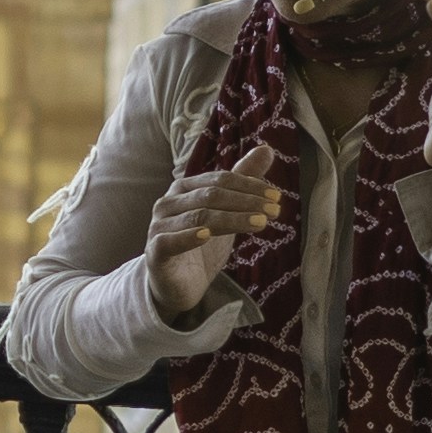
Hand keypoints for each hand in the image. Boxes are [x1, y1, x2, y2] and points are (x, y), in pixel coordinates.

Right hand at [145, 159, 288, 329]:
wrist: (178, 283)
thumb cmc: (202, 244)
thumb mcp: (227, 212)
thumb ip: (242, 181)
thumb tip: (267, 149)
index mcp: (184, 188)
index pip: (220, 180)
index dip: (249, 186)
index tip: (276, 197)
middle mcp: (168, 202)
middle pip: (211, 196)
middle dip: (246, 202)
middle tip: (275, 211)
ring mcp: (158, 226)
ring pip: (199, 217)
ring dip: (232, 219)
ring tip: (261, 224)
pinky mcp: (155, 251)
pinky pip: (170, 241)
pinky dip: (188, 237)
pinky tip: (207, 236)